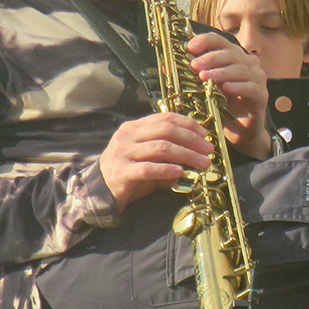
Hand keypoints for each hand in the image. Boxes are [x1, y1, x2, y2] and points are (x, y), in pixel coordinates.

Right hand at [99, 112, 214, 208]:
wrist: (99, 190)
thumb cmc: (128, 171)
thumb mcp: (147, 156)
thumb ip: (167, 152)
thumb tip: (197, 152)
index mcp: (134, 127)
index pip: (165, 118)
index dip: (188, 124)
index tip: (205, 134)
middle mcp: (127, 136)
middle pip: (166, 131)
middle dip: (192, 140)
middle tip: (209, 150)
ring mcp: (123, 153)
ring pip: (161, 148)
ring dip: (186, 155)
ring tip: (203, 163)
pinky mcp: (122, 172)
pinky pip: (149, 169)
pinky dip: (167, 169)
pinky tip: (181, 173)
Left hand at [188, 31, 272, 158]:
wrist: (240, 133)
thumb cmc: (222, 108)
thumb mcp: (204, 89)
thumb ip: (192, 77)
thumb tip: (167, 68)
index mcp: (234, 57)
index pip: (220, 41)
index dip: (205, 41)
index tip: (189, 48)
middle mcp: (248, 64)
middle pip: (230, 53)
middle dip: (210, 58)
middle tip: (194, 66)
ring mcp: (257, 79)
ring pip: (240, 69)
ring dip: (221, 72)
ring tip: (205, 77)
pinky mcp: (261, 95)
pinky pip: (250, 87)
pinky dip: (237, 87)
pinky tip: (225, 89)